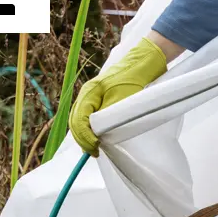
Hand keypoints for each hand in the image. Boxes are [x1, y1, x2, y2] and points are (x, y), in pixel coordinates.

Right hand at [68, 37, 167, 155]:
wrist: (141, 63)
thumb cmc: (133, 79)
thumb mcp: (122, 99)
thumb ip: (108, 115)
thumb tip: (97, 133)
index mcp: (89, 93)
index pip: (79, 120)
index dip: (85, 137)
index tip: (95, 148)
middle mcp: (86, 94)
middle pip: (75, 121)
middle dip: (83, 139)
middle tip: (94, 152)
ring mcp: (91, 96)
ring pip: (79, 119)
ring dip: (84, 135)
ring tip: (93, 149)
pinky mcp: (98, 99)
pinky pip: (87, 116)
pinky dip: (89, 129)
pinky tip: (96, 139)